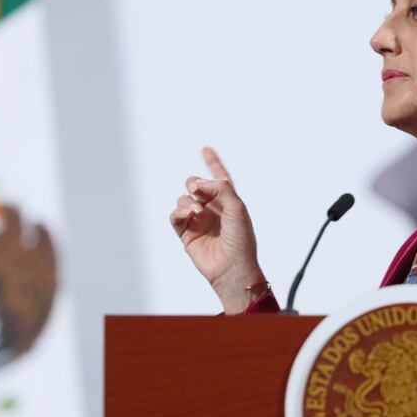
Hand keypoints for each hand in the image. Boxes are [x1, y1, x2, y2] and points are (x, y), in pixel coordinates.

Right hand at [170, 147, 263, 313]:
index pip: (220, 179)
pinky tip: (188, 216)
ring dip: (188, 201)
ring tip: (197, 211)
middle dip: (194, 183)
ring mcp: (198, 221)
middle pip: (196, 186)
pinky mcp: (186, 233)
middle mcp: (212, 210)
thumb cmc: (240, 240)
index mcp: (228, 202)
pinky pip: (175, 216)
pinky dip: (179, 212)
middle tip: (198, 190)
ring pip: (183, 199)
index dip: (213, 163)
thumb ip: (221, 189)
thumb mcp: (237, 208)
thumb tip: (201, 183)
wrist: (231, 267)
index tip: (206, 149)